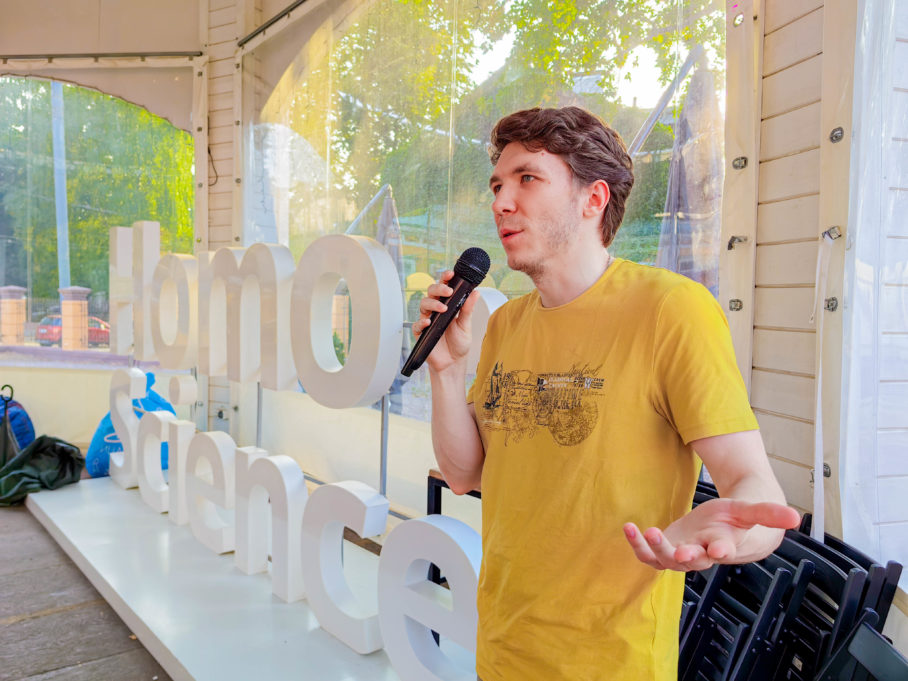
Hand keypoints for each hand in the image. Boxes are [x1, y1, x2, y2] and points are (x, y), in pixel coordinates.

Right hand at [412, 271, 479, 372]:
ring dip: (432, 304)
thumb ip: (468, 309)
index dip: (445, 278)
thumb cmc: (459, 344)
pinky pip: (417, 324)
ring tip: (443, 309)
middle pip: (431, 292)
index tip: (451, 274)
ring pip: (423, 304)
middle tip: (448, 291)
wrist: (453, 363)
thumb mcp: (466, 325)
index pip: (444, 287)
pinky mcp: (421, 332)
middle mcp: (436, 310)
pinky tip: (428, 322)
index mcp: (447, 305)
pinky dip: (421, 322)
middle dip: (438, 288)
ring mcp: (427, 320)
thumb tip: (476, 292)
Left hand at [623, 498, 800, 571]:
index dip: (720, 549)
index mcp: (725, 545)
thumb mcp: (751, 511)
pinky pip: (649, 555)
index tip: (717, 548)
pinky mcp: (667, 551)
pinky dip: (637, 544)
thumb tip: (796, 516)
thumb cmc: (738, 521)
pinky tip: (628, 527)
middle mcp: (702, 554)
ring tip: (644, 530)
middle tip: (674, 548)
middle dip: (683, 555)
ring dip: (653, 548)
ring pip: (666, 560)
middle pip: (692, 561)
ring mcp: (683, 555)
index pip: (724, 550)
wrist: (725, 532)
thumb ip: (768, 512)